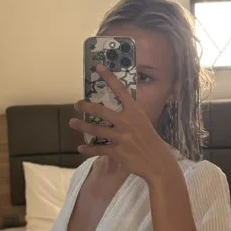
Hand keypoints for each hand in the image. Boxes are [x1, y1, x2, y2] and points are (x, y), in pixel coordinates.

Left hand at [68, 65, 176, 183]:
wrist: (158, 163)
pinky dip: (88, 150)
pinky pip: (99, 150)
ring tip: (72, 122)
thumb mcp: (144, 125)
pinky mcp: (117, 152)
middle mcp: (126, 122)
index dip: (109, 78)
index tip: (99, 68)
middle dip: (86, 107)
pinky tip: (80, 149)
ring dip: (82, 126)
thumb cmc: (152, 143)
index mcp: (135, 112)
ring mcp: (121, 138)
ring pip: (96, 130)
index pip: (121, 91)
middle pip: (102, 111)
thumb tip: (118, 115)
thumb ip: (130, 118)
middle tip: (77, 104)